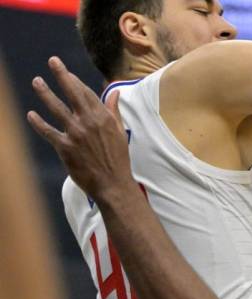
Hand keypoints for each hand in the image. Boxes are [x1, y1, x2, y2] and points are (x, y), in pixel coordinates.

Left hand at [26, 57, 134, 199]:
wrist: (113, 183)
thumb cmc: (118, 158)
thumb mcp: (120, 132)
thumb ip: (113, 111)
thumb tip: (114, 93)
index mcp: (103, 117)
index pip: (86, 92)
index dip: (74, 80)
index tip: (65, 71)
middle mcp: (89, 122)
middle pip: (72, 93)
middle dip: (62, 75)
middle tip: (53, 61)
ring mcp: (76, 134)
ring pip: (57, 108)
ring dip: (45, 93)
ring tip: (37, 81)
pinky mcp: (65, 147)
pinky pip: (48, 131)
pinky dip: (38, 122)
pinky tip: (31, 114)